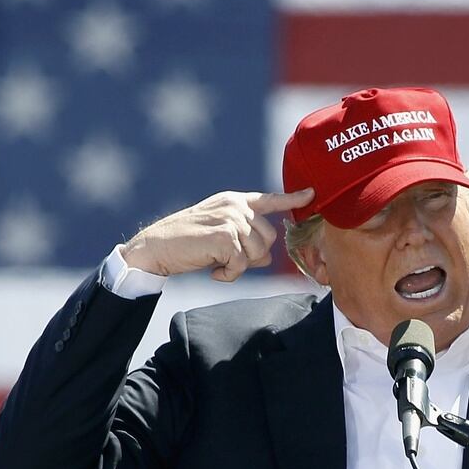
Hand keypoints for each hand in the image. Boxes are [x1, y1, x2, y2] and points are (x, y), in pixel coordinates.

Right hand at [121, 188, 313, 281]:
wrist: (156, 247)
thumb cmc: (188, 243)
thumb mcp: (221, 235)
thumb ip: (247, 240)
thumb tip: (268, 256)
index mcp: (235, 201)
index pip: (270, 200)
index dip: (292, 199)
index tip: (312, 194)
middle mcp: (236, 206)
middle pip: (269, 238)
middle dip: (253, 256)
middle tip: (228, 259)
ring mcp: (231, 219)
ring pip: (258, 253)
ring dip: (239, 267)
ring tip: (217, 263)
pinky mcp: (225, 237)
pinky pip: (242, 265)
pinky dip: (230, 275)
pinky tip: (214, 272)